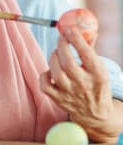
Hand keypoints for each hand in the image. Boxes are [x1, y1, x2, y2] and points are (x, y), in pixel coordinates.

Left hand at [40, 25, 115, 141]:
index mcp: (98, 75)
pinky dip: (44, 74)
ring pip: (55, 72)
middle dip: (62, 45)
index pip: (86, 54)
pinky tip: (51, 70)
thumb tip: (85, 28)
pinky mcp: (58, 99)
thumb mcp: (99, 68)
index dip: (76, 39)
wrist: (96, 116)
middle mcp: (84, 85)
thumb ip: (90, 48)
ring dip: (53, 57)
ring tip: (57, 53)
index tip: (69, 28)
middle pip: (68, 62)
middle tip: (61, 37)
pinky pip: (45, 85)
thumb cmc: (96, 85)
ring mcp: (70, 93)